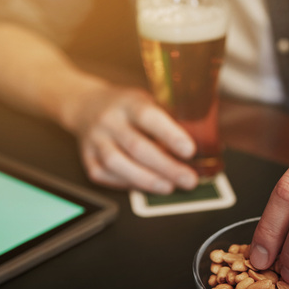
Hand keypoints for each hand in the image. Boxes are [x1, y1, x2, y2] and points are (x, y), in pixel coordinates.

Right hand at [66, 84, 199, 193]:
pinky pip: (105, 175)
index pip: (149, 116)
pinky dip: (127, 183)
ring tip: (168, 187)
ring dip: (146, 180)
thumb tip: (202, 144)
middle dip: (166, 167)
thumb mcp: (147, 100)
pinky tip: (144, 186)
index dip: (170, 135)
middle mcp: (109, 120)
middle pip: (137, 146)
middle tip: (188, 180)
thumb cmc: (127, 107)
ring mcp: (95, 140)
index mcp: (129, 102)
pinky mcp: (87, 158)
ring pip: (118, 164)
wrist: (86, 105)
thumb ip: (168, 118)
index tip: (190, 150)